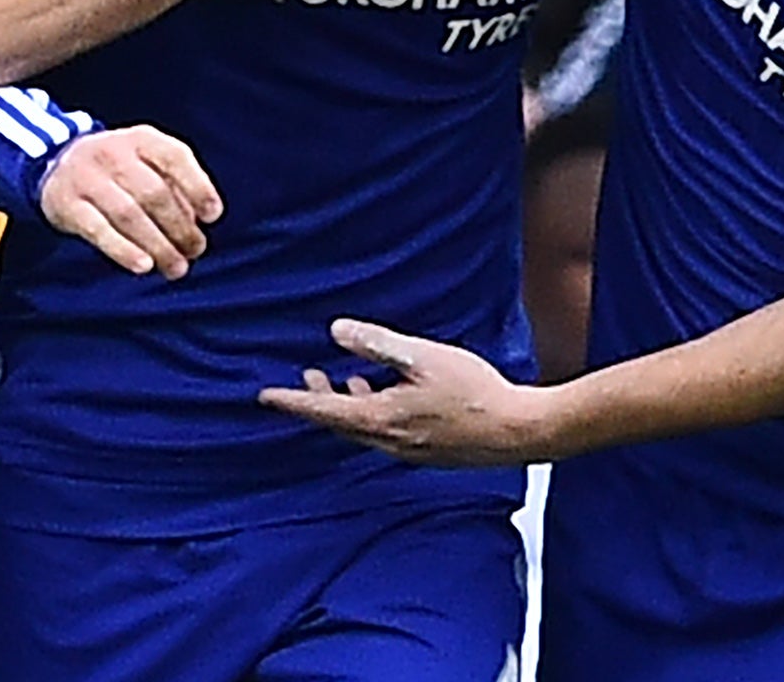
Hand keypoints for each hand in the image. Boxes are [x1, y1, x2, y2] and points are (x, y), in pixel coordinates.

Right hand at [39, 123, 221, 278]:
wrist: (56, 164)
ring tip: (176, 267)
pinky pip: (98, 230)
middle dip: (180, 226)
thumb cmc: (117, 169)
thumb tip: (200, 220)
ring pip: (129, 214)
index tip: (213, 216)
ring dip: (158, 245)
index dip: (198, 187)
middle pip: (154, 193)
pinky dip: (124, 250)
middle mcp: (113, 152)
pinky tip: (143, 266)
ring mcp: (87, 177)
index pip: (175, 157)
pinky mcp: (66, 203)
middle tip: (195, 250)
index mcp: (140, 138)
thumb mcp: (145, 161)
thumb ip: (174, 183)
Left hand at [258, 318, 543, 465]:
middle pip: (340, 421)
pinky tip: (386, 393)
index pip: (323, 410)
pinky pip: (386, 432)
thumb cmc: (474, 392)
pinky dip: (374, 411)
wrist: (519, 432)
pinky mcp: (427, 451)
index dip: (292, 400)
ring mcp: (409, 451)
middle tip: (303, 376)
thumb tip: (335, 332)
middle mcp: (388, 442)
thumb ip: (377, 344)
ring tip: (343, 377)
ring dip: (348, 403)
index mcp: (381, 420)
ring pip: (364, 427)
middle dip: (318, 399)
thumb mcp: (422, 358)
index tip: (264, 396)